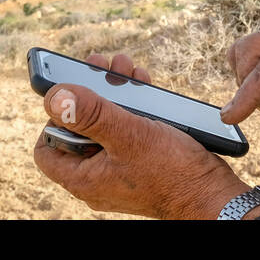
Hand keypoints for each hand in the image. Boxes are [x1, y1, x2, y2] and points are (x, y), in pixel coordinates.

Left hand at [32, 53, 259, 219]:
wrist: (212, 194)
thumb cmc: (173, 171)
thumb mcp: (129, 134)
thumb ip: (90, 115)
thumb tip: (53, 96)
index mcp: (83, 178)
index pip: (46, 147)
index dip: (54, 116)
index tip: (75, 93)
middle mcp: (96, 177)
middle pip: (79, 129)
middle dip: (91, 92)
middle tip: (102, 65)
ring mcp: (118, 171)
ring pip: (105, 126)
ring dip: (114, 93)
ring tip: (126, 69)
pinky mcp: (140, 163)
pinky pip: (126, 132)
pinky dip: (132, 107)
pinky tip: (144, 87)